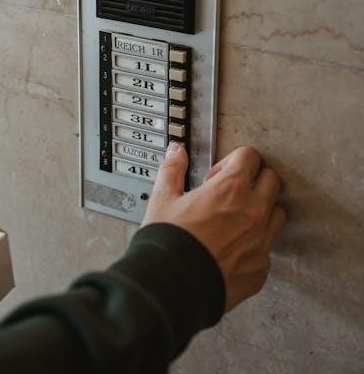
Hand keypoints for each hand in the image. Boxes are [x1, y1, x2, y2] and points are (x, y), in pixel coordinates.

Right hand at [142, 142, 285, 311]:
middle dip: (253, 180)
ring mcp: (261, 242)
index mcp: (231, 189)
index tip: (220, 173)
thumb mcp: (163, 198)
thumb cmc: (167, 243)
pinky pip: (267, 248)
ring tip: (235, 220)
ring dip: (261, 210)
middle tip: (231, 192)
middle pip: (271, 180)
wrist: (171, 288)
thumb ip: (173, 170)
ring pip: (277, 213)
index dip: (233, 160)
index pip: (250, 156)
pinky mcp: (261, 269)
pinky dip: (254, 244)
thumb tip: (176, 153)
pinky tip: (232, 249)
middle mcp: (253, 212)